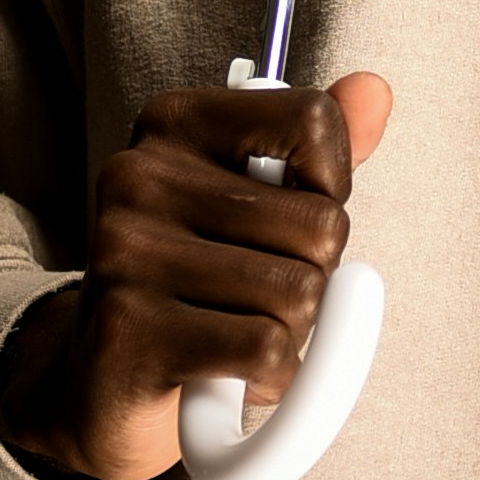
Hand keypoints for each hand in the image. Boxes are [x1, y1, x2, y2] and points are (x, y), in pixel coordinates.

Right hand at [0, 70, 393, 479]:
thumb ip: (317, 143)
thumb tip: (375, 89)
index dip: (331, 184)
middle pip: (321, 222)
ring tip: (233, 329)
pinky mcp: (128, 333)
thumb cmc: (201, 281)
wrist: (104, 389)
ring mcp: (125, 253)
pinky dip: (269, 376)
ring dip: (290, 331)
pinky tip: (223, 372)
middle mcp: (137, 174)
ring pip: (300, 294)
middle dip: (312, 274)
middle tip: (253, 292)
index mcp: (173, 121)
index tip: (291, 216)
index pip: (313, 119)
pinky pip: (268, 349)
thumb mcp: (259, 199)